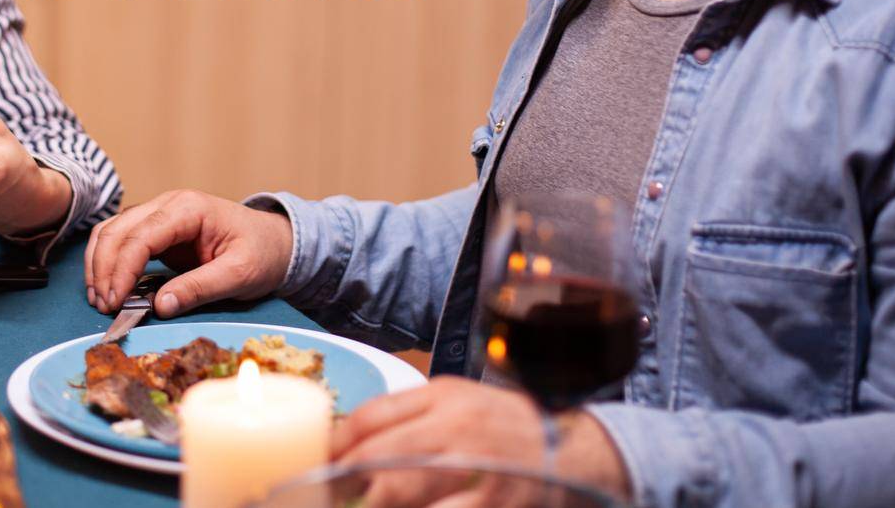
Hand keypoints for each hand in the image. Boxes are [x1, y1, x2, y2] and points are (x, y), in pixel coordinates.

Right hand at [84, 190, 292, 316]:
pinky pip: (120, 240)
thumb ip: (201, 288)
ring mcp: (159, 214)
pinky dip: (108, 262)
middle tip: (105, 308)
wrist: (274, 242)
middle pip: (117, 230)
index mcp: (189, 209)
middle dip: (104, 270)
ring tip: (101, 301)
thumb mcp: (241, 274)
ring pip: (111, 232)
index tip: (116, 302)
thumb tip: (161, 306)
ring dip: (100, 265)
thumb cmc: (262, 253)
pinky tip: (108, 288)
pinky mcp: (156, 230)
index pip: (141, 236)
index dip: (122, 270)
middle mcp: (168, 205)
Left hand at [333, 377, 630, 503]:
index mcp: (444, 397)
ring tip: (357, 505)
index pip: (372, 417)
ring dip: (373, 502)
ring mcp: (479, 468)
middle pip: (379, 456)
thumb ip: (410, 418)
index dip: (335, 443)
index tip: (314, 463)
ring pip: (401, 491)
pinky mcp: (496, 503)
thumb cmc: (507, 429)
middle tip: (321, 496)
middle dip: (342, 481)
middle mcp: (459, 427)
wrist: (579, 454)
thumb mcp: (459, 405)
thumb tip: (347, 441)